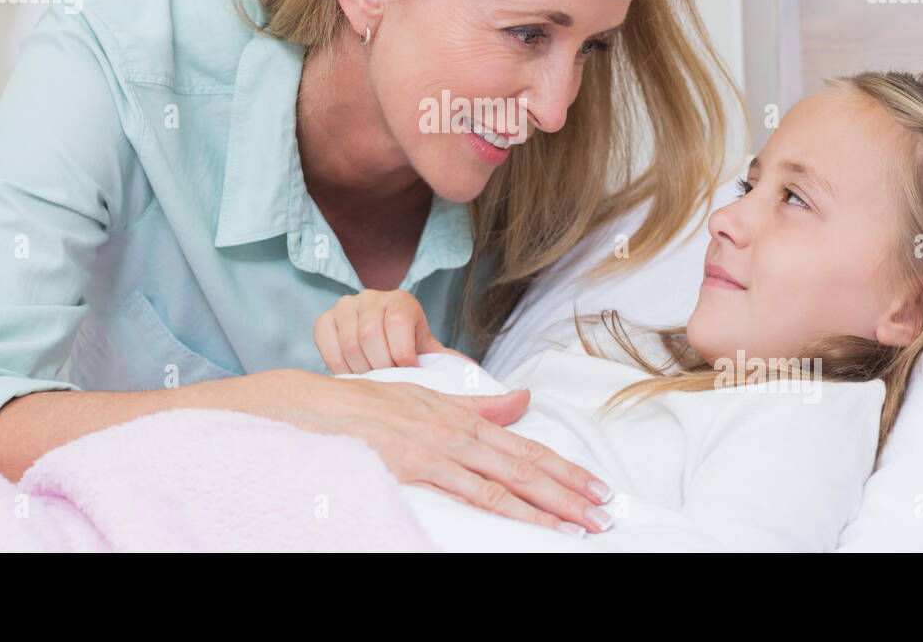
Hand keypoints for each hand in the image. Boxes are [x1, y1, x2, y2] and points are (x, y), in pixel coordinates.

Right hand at [264, 370, 613, 535]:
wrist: (317, 406)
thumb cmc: (368, 403)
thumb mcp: (428, 396)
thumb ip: (478, 406)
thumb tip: (523, 400)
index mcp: (463, 416)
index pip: (525, 447)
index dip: (564, 468)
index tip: (595, 485)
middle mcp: (458, 433)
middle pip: (525, 467)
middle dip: (568, 492)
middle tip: (604, 512)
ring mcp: (440, 452)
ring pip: (506, 485)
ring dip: (548, 507)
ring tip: (580, 525)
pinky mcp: (418, 470)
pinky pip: (471, 496)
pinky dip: (507, 511)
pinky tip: (529, 523)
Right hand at [314, 288, 476, 373]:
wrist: (381, 340)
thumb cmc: (408, 350)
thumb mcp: (428, 351)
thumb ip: (447, 362)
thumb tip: (473, 375)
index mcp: (401, 301)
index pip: (397, 324)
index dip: (403, 355)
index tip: (408, 372)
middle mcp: (371, 297)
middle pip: (370, 336)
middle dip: (381, 367)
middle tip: (389, 382)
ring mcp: (345, 306)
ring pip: (350, 345)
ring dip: (362, 371)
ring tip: (373, 380)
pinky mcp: (324, 320)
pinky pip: (328, 349)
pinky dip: (340, 368)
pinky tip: (353, 375)